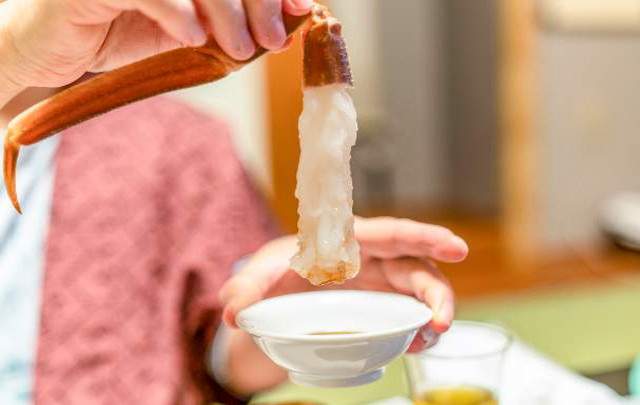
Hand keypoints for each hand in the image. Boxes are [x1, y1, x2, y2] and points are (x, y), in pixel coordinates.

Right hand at [0, 0, 311, 93]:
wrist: (50, 50)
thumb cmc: (118, 32)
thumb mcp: (185, 28)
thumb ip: (227, 22)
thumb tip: (286, 25)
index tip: (300, 10)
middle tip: (273, 41)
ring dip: (226, 12)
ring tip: (240, 50)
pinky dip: (176, 12)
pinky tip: (193, 37)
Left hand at [220, 217, 468, 351]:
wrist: (280, 296)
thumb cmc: (276, 274)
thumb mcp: (258, 277)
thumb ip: (245, 287)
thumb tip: (232, 311)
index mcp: (349, 240)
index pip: (391, 233)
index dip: (424, 237)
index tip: (456, 247)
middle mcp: (373, 260)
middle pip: (416, 267)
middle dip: (436, 290)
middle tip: (442, 320)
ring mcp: (381, 285)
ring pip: (419, 294)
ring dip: (431, 315)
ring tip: (428, 340)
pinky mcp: (382, 308)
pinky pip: (409, 317)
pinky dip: (418, 332)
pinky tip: (414, 346)